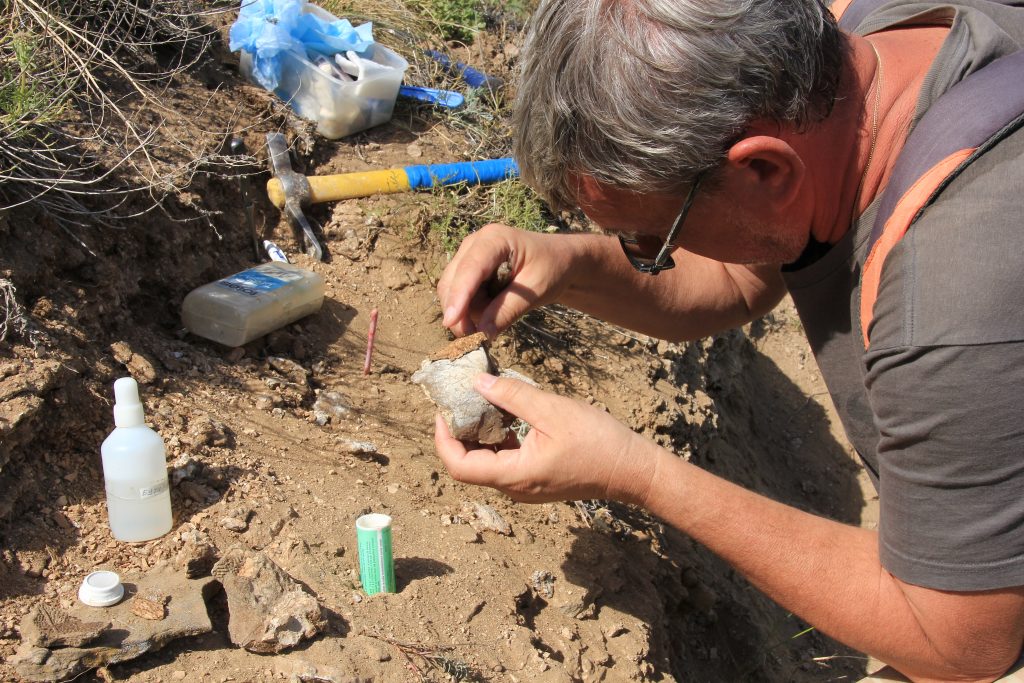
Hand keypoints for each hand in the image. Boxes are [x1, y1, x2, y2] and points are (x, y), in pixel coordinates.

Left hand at [434, 373, 658, 503]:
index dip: (442, 440)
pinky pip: (505, 461)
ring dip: (479, 434)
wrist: (633, 470)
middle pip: (469, 466)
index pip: (460, 467)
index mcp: (515, 475)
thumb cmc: (598, 442)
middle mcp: (515, 487)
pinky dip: (498, 439)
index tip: (442, 412)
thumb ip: (512, 396)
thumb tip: (477, 383)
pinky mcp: (536, 479)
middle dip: (458, 433)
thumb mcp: (553, 410)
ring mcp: (526, 486)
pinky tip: (506, 414)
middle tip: (459, 400)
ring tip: (481, 401)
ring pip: (487, 463)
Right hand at [436, 223, 577, 337]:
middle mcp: (475, 243)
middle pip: (452, 281)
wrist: (559, 261)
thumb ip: (508, 310)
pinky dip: (470, 308)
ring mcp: (468, 255)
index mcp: (495, 239)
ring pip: (451, 291)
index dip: (458, 296)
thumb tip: (483, 332)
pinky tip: (492, 309)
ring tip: (497, 315)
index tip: (450, 323)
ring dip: (468, 311)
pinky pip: (458, 294)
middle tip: (484, 332)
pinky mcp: (467, 268)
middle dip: (462, 311)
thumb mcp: (536, 291)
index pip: (470, 268)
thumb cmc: (552, 269)